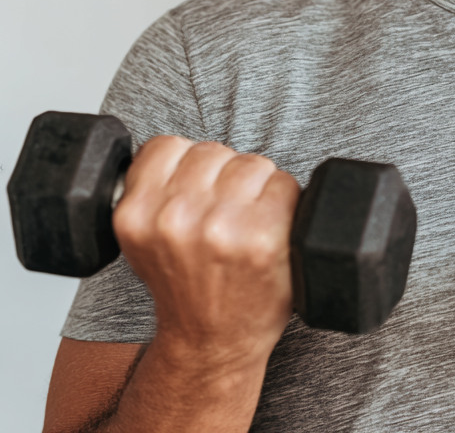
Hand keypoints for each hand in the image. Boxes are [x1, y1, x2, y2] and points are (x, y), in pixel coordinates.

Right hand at [113, 137, 300, 370]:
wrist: (213, 342)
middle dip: (224, 176)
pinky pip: (284, 183)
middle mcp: (176, 217)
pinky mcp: (264, 236)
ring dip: (257, 187)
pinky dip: (285, 201)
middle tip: (223, 214)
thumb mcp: (142, 238)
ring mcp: (222, 226)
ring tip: (246, 223)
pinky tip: (269, 230)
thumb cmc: (186, 286)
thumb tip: (179, 148)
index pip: (166, 146)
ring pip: (252, 163)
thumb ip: (151, 191)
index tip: (194, 189)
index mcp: (136, 215)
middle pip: (214, 151)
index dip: (185, 165)